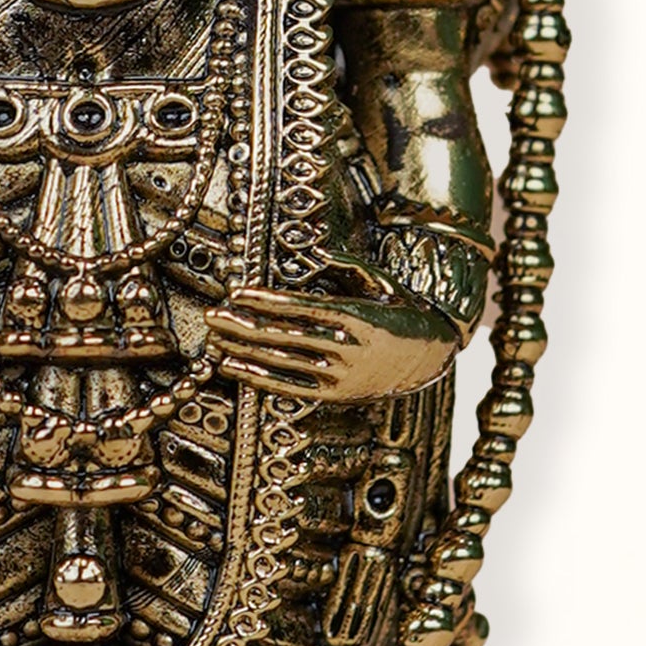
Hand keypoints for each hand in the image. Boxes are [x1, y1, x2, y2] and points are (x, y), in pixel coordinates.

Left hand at [204, 281, 462, 403]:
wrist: (432, 355)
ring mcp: (340, 374)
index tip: (238, 292)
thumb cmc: (401, 310)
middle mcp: (346, 347)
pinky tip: (235, 368)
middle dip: (244, 326)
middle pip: (284, 336)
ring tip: (216, 341)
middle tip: (214, 316)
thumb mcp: (381, 281)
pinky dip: (260, 379)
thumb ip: (348, 266)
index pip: (301, 308)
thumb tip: (317, 252)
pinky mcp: (336, 394)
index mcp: (356, 316)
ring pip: (283, 363)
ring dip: (244, 351)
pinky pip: (291, 388)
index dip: (266, 301)